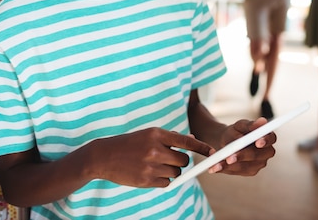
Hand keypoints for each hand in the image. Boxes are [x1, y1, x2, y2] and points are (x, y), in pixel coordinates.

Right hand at [91, 128, 214, 187]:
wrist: (104, 156)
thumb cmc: (129, 143)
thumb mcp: (148, 135)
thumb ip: (170, 138)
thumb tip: (192, 138)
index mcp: (156, 134)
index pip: (186, 141)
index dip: (201, 147)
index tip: (213, 152)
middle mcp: (155, 149)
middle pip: (183, 161)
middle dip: (180, 162)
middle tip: (169, 160)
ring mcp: (150, 166)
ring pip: (176, 173)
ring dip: (171, 171)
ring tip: (155, 166)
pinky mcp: (146, 180)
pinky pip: (167, 183)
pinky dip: (163, 180)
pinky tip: (150, 174)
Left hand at [208, 117, 276, 175]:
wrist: (226, 141)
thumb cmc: (236, 131)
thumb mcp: (240, 126)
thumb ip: (250, 125)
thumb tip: (262, 121)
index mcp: (268, 137)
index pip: (271, 138)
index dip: (265, 140)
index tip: (257, 142)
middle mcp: (267, 152)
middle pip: (257, 156)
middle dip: (242, 156)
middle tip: (229, 158)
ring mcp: (259, 164)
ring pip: (245, 166)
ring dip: (229, 165)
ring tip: (215, 163)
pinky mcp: (250, 171)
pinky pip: (237, 171)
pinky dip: (225, 169)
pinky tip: (215, 167)